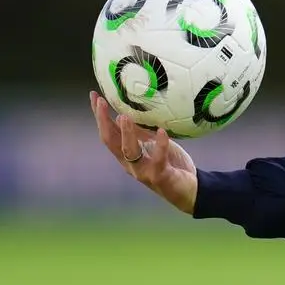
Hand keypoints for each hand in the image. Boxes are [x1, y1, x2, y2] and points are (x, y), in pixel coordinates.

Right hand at [90, 90, 197, 213]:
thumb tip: (126, 112)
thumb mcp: (154, 143)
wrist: (190, 189)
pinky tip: (162, 131)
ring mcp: (143, 171)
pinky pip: (158, 160)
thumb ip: (142, 131)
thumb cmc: (171, 163)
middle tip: (101, 101)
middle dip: (103, 121)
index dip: (99, 115)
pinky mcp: (159, 176)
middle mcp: (130, 163)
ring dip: (125, 134)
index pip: (108, 132)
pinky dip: (160, 145)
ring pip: (129, 152)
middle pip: (110, 141)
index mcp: (127, 154)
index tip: (94, 95)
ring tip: (123, 117)